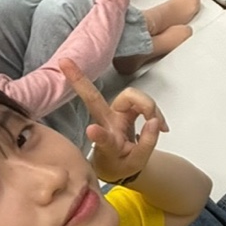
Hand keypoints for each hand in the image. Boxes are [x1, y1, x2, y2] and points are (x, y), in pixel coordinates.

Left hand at [60, 59, 168, 183]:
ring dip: (150, 107)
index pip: (103, 138)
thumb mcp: (138, 161)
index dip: (99, 134)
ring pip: (131, 96)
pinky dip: (154, 109)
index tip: (91, 130)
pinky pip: (141, 99)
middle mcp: (106, 122)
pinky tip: (161, 125)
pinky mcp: (125, 107)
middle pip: (96, 98)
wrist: (118, 163)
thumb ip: (147, 142)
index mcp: (108, 142)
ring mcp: (115, 112)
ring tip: (160, 127)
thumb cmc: (122, 162)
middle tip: (64, 63)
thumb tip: (154, 121)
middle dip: (79, 80)